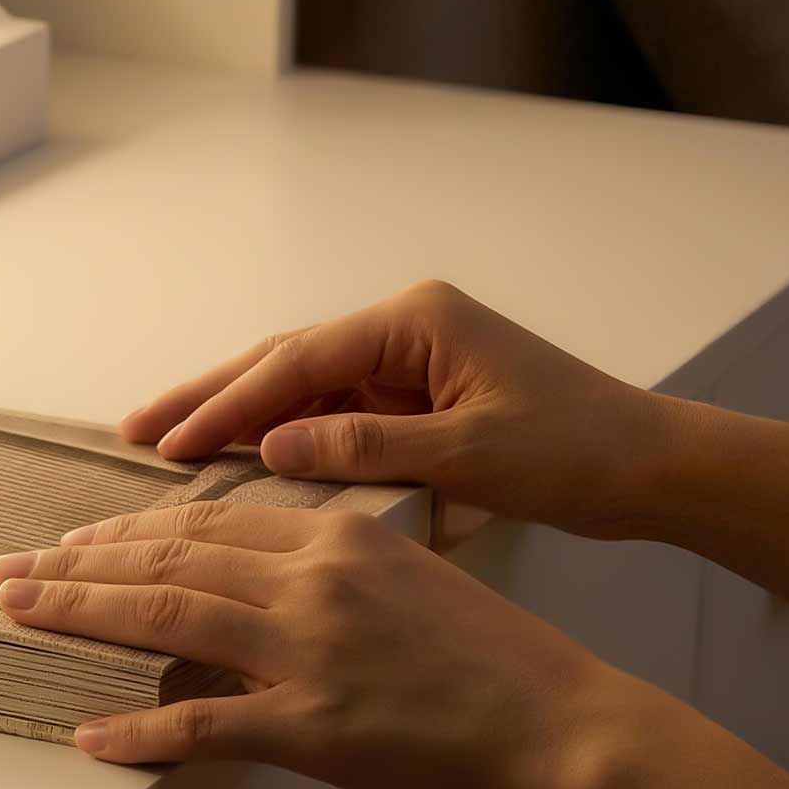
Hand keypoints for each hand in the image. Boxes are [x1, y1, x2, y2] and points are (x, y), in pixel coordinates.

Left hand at [0, 500, 643, 788]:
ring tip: (17, 612)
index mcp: (339, 536)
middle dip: (76, 564)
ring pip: (165, 616)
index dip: (126, 533)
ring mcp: (309, 652)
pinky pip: (203, 725)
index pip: (205, 524)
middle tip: (10, 569)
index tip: (74, 541)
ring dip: (78, 613)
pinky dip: (139, 730)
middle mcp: (314, 580)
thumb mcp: (415, 584)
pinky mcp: (314, 727)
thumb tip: (267, 592)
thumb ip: (336, 576)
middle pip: (167, 559)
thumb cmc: (507, 665)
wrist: (572, 726)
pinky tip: (90, 735)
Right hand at [120, 280, 677, 540]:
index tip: (167, 442)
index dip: (227, 405)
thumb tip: (272, 449)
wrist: (653, 467)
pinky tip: (239, 461)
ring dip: (237, 416)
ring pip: (301, 386)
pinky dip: (282, 436)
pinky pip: (332, 413)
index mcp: (417, 321)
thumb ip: (367, 448)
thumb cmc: (580, 451)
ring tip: (165, 443)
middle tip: (135, 430)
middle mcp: (406, 329)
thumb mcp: (471, 452)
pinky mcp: (418, 398)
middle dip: (210, 396)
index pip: (298, 362)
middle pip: (286, 360)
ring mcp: (410, 362)